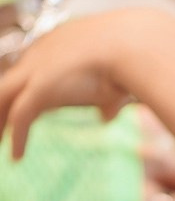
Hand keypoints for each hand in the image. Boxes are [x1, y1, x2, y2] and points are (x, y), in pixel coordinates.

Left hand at [0, 11, 143, 159]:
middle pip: (9, 82)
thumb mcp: (117, 82)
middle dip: (2, 107)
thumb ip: (107, 100)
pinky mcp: (40, 88)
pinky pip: (20, 117)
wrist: (134, 46)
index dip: (23, 91)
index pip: (30, 69)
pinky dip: (16, 138)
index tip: (18, 109)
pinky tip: (15, 157)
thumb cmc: (134, 58)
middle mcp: (42, 51)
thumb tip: (106, 116)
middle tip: (0, 128)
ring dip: (0, 122)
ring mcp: (37, 69)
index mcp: (58, 43)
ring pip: (3, 97)